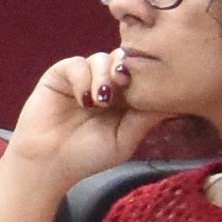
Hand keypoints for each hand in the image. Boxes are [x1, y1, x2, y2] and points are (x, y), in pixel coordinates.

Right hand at [0, 47, 158, 189]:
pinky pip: (76, 64)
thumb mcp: (126, 139)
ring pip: (102, 58)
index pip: (142, 75)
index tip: (148, 90)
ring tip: (100, 102)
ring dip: (104, 76)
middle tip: (124, 84)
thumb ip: (146, 118)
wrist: (48, 163)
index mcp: (125, 99)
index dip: (147, 76)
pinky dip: (82, 78)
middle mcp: (105, 85)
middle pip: (124, 59)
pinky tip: (83, 100)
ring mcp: (82, 79)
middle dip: (127, 68)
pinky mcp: (59, 76)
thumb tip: (173, 99)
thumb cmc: (88, 157)